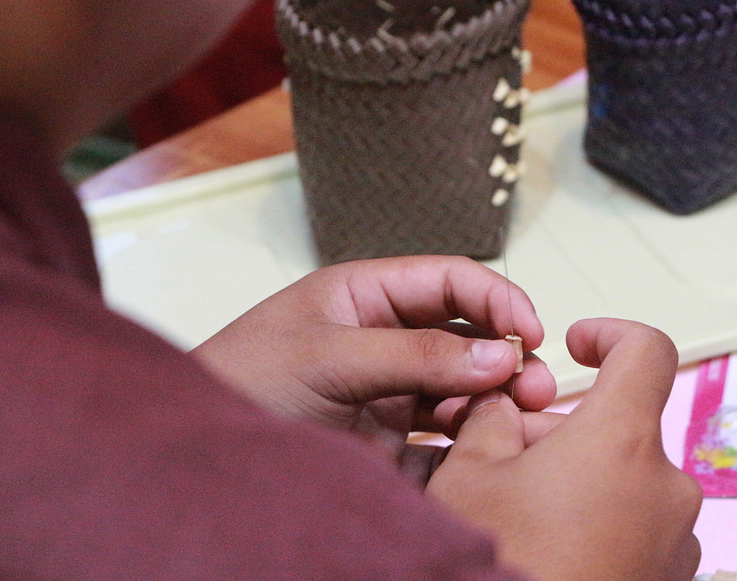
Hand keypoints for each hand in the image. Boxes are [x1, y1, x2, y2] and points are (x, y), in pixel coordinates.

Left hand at [190, 255, 556, 479]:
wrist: (200, 453)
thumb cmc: (243, 381)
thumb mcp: (329, 358)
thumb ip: (416, 356)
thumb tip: (500, 355)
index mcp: (367, 293)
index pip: (451, 281)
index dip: (497, 300)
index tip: (532, 334)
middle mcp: (384, 337)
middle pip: (466, 336)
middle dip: (505, 357)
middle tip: (536, 390)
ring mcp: (386, 390)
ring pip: (460, 390)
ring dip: (493, 403)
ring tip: (518, 424)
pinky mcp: (384, 441)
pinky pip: (439, 440)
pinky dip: (466, 447)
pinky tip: (484, 455)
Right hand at [427, 318, 701, 579]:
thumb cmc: (501, 565)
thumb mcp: (470, 473)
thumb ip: (491, 416)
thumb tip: (504, 403)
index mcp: (621, 442)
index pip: (646, 350)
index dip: (610, 333)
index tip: (580, 342)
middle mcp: (665, 486)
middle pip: (621, 421)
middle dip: (562, 426)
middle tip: (503, 452)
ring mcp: (674, 537)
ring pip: (625, 473)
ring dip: (579, 473)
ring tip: (519, 508)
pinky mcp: (670, 575)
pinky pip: (637, 520)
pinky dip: (599, 514)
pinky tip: (548, 543)